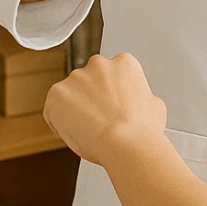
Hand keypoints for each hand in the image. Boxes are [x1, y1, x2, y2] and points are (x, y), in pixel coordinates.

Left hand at [44, 51, 166, 164]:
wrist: (125, 142)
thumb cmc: (141, 129)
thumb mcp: (154, 105)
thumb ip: (140, 97)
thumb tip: (138, 104)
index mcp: (124, 63)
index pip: (110, 75)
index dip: (109, 94)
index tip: (110, 107)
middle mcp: (99, 64)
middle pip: (88, 81)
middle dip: (91, 98)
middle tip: (99, 120)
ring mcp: (76, 77)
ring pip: (70, 94)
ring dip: (74, 109)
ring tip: (87, 130)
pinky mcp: (57, 93)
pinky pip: (52, 109)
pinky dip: (58, 122)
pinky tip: (74, 133)